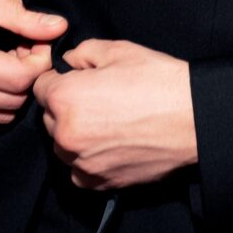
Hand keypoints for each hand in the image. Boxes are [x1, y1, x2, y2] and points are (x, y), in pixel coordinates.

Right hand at [0, 0, 65, 126]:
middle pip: (14, 102)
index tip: (37, 39)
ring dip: (13, 92)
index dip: (39, 60)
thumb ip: (23, 16)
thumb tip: (58, 28)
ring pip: (0, 117)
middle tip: (24, 48)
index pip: (20, 80)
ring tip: (7, 60)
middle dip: (28, 76)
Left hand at [32, 39, 196, 190]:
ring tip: (108, 122)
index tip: (77, 79)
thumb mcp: (118, 50)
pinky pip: (79, 170)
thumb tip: (68, 63)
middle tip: (98, 99)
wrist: (192, 118)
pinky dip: (89, 159)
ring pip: (63, 146)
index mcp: (66, 98)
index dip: (59, 79)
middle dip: (66, 107)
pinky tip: (112, 143)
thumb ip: (81, 53)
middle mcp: (66, 134)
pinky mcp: (99, 183)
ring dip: (76, 134)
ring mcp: (82, 163)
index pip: (40, 87)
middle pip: (50, 118)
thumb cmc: (158, 80)